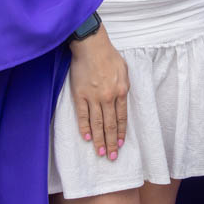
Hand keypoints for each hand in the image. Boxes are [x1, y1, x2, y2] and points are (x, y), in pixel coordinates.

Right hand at [68, 26, 129, 159]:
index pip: (121, 118)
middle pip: (109, 125)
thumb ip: (123, 88)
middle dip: (111, 143)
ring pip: (97, 124)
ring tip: (100, 153)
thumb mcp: (124, 71)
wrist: (91, 46)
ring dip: (99, 140)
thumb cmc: (108, 56)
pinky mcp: (80, 95)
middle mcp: (108, 97)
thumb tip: (122, 101)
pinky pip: (83, 115)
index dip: (120, 133)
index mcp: (121, 91)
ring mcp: (93, 97)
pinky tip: (87, 138)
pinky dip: (85, 128)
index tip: (120, 144)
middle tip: (111, 157)